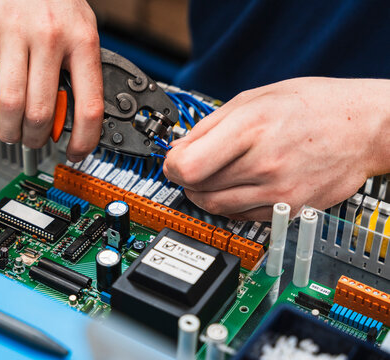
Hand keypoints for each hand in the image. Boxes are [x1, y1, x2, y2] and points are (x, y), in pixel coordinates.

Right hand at [0, 0, 102, 161]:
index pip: (88, 106)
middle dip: (37, 138)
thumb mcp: (80, 27)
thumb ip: (80, 67)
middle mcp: (50, 36)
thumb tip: (78, 112)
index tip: (75, 153)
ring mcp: (13, 30)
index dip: (83, 140)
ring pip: (9, 101)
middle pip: (42, 111)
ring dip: (7, 128)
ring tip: (9, 132)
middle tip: (33, 142)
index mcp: (82, 40)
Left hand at [164, 77, 389, 220]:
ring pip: (216, 207)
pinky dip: (229, 205)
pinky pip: (241, 216)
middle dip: (186, 179)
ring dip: (204, 194)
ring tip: (212, 176)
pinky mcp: (289, 210)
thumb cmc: (313, 106)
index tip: (173, 161)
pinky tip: (237, 186)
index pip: (188, 166)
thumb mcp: (255, 98)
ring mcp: (279, 192)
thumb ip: (210, 126)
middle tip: (191, 168)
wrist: (365, 127)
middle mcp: (264, 164)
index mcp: (251, 128)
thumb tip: (177, 149)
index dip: (172, 165)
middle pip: (198, 188)